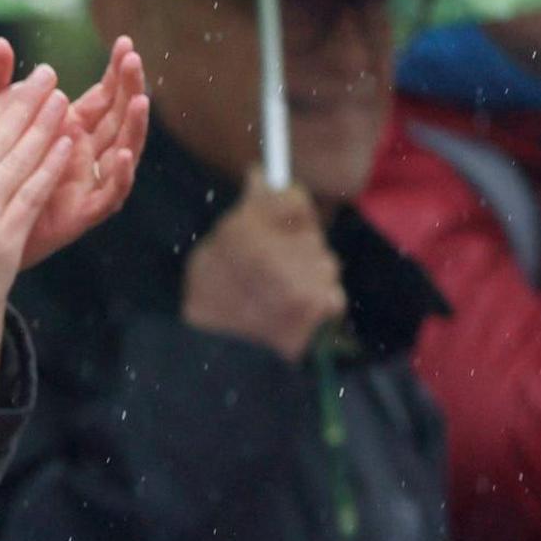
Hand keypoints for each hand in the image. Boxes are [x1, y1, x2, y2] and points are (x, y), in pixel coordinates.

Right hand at [182, 177, 348, 360]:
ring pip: (324, 261)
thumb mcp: (209, 254)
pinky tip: (294, 316)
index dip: (288, 204)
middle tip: (272, 270)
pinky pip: (331, 292)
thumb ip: (244, 213)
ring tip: (280, 298)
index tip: (282, 213)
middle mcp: (279, 250)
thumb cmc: (209, 307)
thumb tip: (261, 176)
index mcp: (244, 232)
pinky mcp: (321, 305)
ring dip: (309, 276)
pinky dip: (318, 302)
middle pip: (310, 231)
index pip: (290, 197)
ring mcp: (305, 279)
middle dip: (297, 245)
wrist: (222, 364)